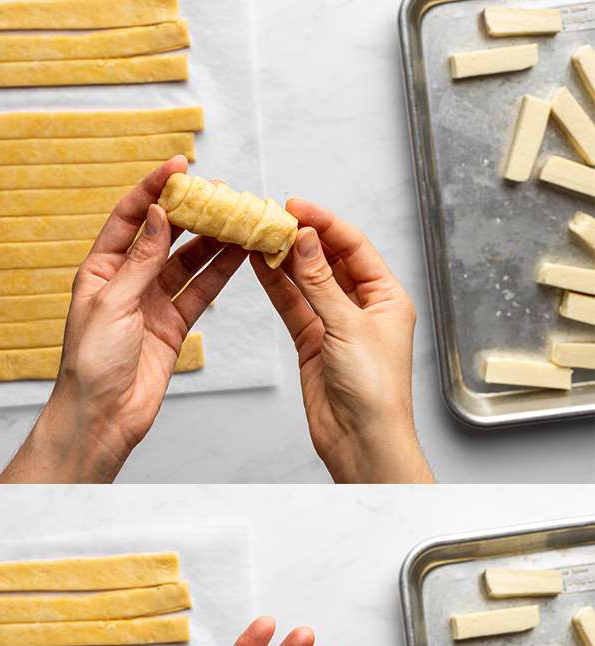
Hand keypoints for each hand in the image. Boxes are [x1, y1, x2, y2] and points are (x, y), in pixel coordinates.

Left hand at [1, 157, 246, 482]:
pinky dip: (222, 271)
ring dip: (214, 239)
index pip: (129, 218)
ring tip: (240, 216)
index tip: (179, 165)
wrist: (102, 416)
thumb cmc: (92, 363)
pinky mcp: (173, 325)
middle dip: (192, 211)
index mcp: (99, 270)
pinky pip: (202, 290)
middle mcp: (126, 282)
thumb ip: (141, 260)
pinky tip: (241, 251)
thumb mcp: (113, 303)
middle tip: (221, 191)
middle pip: (163, 234)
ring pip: (189, 261)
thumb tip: (158, 214)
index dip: (153, 188)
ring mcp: (152, 302)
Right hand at [252, 201, 434, 482]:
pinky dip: (276, 287)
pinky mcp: (312, 343)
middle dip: (302, 239)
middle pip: (328, 261)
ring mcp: (335, 324)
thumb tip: (306, 239)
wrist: (361, 439)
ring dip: (284, 260)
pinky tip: (260, 267)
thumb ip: (320, 282)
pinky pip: (292, 306)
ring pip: (306, 282)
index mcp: (387, 297)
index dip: (325, 224)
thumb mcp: (348, 326)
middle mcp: (363, 307)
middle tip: (272, 218)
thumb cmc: (373, 388)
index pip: (353, 247)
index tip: (295, 207)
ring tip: (259, 236)